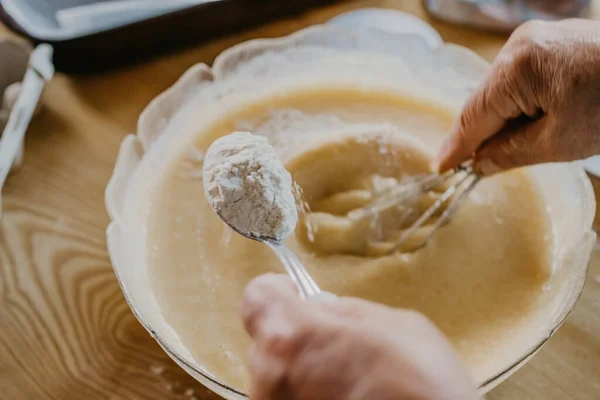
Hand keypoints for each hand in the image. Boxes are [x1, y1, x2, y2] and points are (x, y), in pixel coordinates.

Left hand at [241, 274, 478, 399]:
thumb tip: (324, 308)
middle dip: (295, 334)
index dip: (279, 292)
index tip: (298, 296)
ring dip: (300, 369)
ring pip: (275, 375)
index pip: (256, 296)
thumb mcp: (393, 322)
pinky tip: (340, 397)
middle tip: (334, 343)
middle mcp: (270, 374)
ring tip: (342, 379)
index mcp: (292, 333)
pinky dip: (307, 394)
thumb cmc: (418, 381)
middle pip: (266, 338)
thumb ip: (346, 311)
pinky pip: (288, 398)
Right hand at [434, 19, 599, 175]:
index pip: (474, 115)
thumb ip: (510, 153)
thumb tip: (478, 163)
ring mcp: (532, 38)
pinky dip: (516, 104)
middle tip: (476, 166)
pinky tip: (527, 122)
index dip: (457, 146)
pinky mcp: (546, 41)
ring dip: (500, 120)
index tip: (441, 168)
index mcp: (518, 67)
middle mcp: (518, 45)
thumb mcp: (561, 142)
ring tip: (512, 145)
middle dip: (481, 134)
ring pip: (498, 90)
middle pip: (483, 100)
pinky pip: (516, 78)